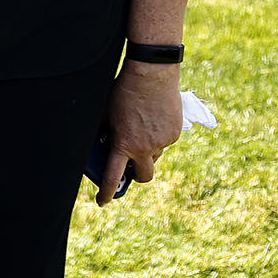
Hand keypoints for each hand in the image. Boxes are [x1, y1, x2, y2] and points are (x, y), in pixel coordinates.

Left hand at [99, 60, 182, 204]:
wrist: (151, 76)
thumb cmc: (123, 93)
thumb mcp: (106, 116)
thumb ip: (107, 135)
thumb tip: (105, 147)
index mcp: (123, 145)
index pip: (113, 177)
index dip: (107, 193)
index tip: (103, 201)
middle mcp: (144, 148)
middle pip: (144, 176)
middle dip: (137, 175)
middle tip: (131, 167)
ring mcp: (162, 141)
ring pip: (155, 156)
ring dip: (148, 151)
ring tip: (141, 129)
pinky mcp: (175, 133)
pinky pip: (165, 141)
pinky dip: (159, 136)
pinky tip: (153, 119)